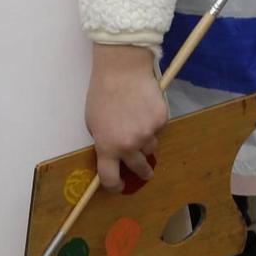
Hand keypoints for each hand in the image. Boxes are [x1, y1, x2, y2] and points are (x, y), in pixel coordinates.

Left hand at [85, 43, 166, 191]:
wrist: (122, 70)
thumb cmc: (102, 93)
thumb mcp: (93, 123)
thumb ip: (104, 142)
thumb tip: (113, 153)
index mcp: (107, 147)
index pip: (110, 178)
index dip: (115, 186)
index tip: (119, 185)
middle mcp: (129, 145)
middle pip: (139, 168)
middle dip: (142, 172)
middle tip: (145, 172)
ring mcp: (147, 133)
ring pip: (151, 147)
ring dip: (147, 141)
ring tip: (140, 123)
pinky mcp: (161, 120)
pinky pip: (160, 130)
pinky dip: (154, 124)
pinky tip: (146, 108)